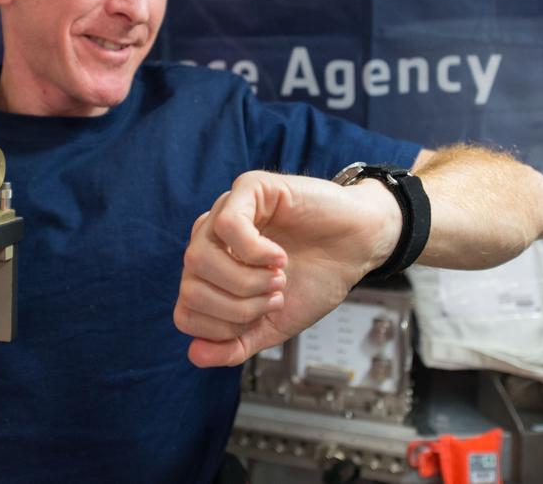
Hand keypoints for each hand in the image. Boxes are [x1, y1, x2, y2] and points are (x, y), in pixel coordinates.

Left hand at [174, 171, 400, 367]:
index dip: (222, 328)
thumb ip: (235, 344)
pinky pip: (227, 225)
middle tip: (276, 296)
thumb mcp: (273, 324)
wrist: (357, 249)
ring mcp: (225, 210)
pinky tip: (279, 257)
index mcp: (210, 272)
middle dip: (237, 307)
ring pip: (198, 257)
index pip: (185, 313)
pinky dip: (254, 252)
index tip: (264, 315)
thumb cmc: (316, 279)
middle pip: (189, 287)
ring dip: (245, 281)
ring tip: (279, 277)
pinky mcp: (248, 188)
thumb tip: (194, 355)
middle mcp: (209, 239)